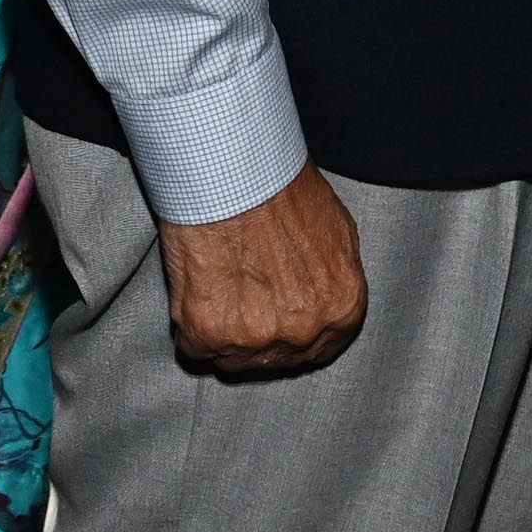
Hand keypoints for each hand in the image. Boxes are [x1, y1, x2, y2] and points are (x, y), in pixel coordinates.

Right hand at [160, 162, 366, 377]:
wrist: (232, 171)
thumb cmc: (281, 187)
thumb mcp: (336, 230)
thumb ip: (331, 277)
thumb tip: (319, 294)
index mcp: (341, 308)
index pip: (320, 351)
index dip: (295, 339)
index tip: (276, 327)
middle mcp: (303, 331)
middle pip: (276, 361)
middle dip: (258, 338)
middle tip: (240, 300)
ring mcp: (254, 338)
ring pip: (233, 361)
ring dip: (224, 335)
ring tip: (218, 287)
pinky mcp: (207, 333)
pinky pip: (193, 349)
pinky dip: (190, 326)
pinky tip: (196, 289)